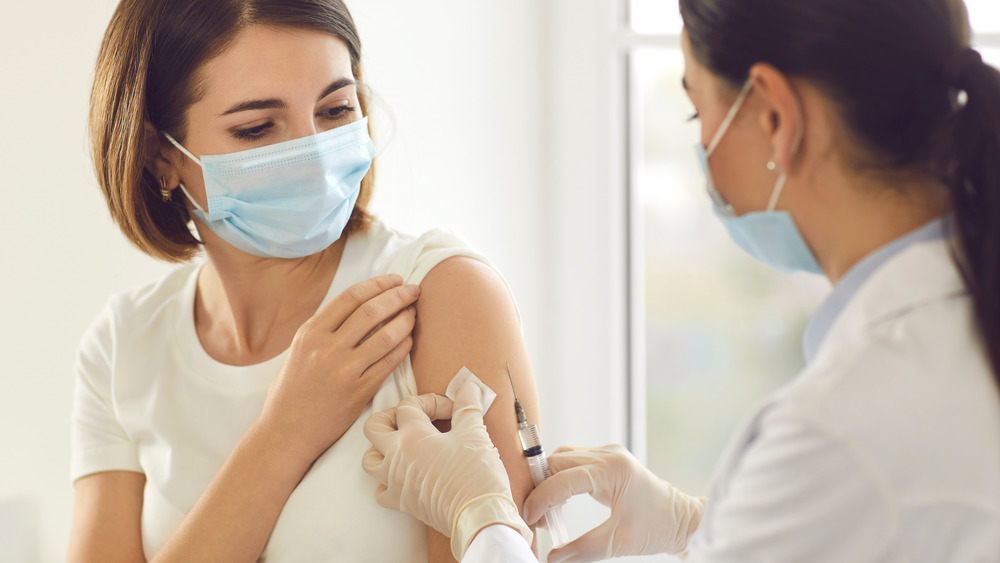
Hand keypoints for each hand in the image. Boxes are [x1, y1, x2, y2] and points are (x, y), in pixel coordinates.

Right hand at [256, 274, 419, 465]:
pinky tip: (410, 340)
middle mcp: (326, 348)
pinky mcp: (358, 392)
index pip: (351, 297)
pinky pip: (389, 363)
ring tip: (415, 313)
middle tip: (414, 290)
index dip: (378, 284)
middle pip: (372, 311)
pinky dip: (403, 347)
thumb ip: (325, 329)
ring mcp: (344, 370)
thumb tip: (360, 306)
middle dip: (398, 296)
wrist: (285, 433)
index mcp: (310, 333)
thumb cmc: (292, 391)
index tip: (395, 280)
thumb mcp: (299, 350)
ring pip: (385, 335)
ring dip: (406, 320)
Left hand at [362, 377, 531, 559]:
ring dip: (382, 448)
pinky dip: (387, 481)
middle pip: (374, 427)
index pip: (409, 405)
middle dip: (391, 416)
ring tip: (404, 445)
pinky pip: (380, 490)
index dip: (432, 401)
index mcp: (412, 435)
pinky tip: (405, 476)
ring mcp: (394, 481)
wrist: (479, 516)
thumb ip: (468, 408)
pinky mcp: (401, 502)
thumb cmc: (476, 474)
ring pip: (369, 460)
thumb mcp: (475, 433)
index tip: (454, 410)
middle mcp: (396, 457)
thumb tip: (468, 388)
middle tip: (414, 418)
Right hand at [523, 444, 703, 562]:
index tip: (531, 519)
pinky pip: (572, 462)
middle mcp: (608, 454)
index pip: (564, 478)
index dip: (542, 498)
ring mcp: (607, 453)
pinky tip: (560, 501)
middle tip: (536, 518)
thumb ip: (583, 549)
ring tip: (547, 512)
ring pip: (561, 458)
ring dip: (548, 482)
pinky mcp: (606, 459)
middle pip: (557, 462)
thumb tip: (553, 558)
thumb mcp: (619, 542)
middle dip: (540, 488)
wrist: (681, 519)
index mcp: (613, 470)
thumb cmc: (658, 527)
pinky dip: (560, 479)